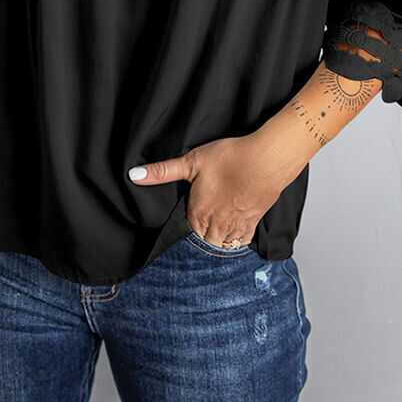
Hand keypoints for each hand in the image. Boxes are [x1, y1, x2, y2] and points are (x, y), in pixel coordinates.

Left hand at [128, 128, 304, 246]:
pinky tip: (233, 230)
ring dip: (216, 238)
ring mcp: (235, 227)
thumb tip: (134, 175)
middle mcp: (215, 226)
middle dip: (200, 234)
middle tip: (202, 220)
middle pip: (202, 240)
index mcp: (197, 213)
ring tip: (215, 227)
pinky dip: (235, 239)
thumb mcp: (191, 161)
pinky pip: (240, 242)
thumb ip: (162, 171)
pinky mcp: (253, 223)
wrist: (266, 160)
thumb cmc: (230, 158)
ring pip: (220, 243)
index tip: (189, 213)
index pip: (185, 229)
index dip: (185, 221)